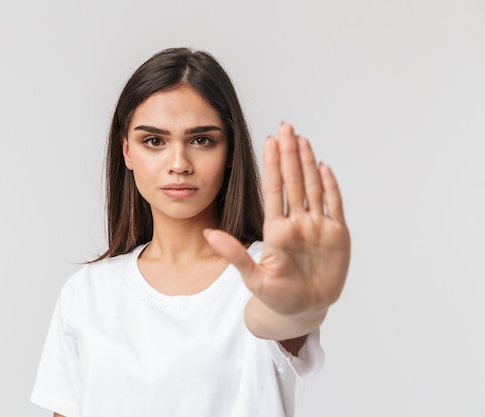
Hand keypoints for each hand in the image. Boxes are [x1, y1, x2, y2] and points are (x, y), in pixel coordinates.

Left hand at [205, 122, 349, 336]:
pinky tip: (324, 166)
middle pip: (294, 181)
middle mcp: (297, 222)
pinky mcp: (337, 235)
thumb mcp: (252, 277)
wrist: (301, 311)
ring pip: (313, 187)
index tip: (269, 141)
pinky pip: (334, 205)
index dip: (273, 165)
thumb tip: (207, 234)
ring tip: (302, 140)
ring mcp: (317, 227)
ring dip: (308, 163)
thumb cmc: (275, 296)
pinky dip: (330, 186)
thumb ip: (233, 255)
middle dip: (290, 154)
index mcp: (276, 229)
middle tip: (286, 127)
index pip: (274, 189)